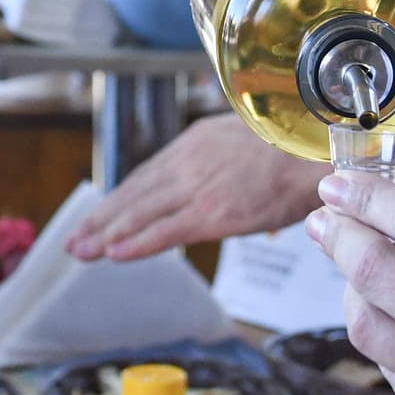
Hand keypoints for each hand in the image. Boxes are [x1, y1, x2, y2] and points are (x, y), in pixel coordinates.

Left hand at [66, 115, 318, 260]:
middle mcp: (189, 162)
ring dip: (107, 234)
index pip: (148, 174)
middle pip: (135, 194)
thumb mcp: (248, 140)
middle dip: (102, 218)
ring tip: (82, 251)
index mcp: (197, 142)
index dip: (120, 198)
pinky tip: (114, 254)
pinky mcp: (212, 213)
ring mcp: (198, 187)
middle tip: (75, 239)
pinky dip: (136, 243)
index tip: (101, 214)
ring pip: (141, 214)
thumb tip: (226, 182)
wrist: (318, 152)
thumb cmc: (296, 149)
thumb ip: (226, 161)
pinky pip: (165, 231)